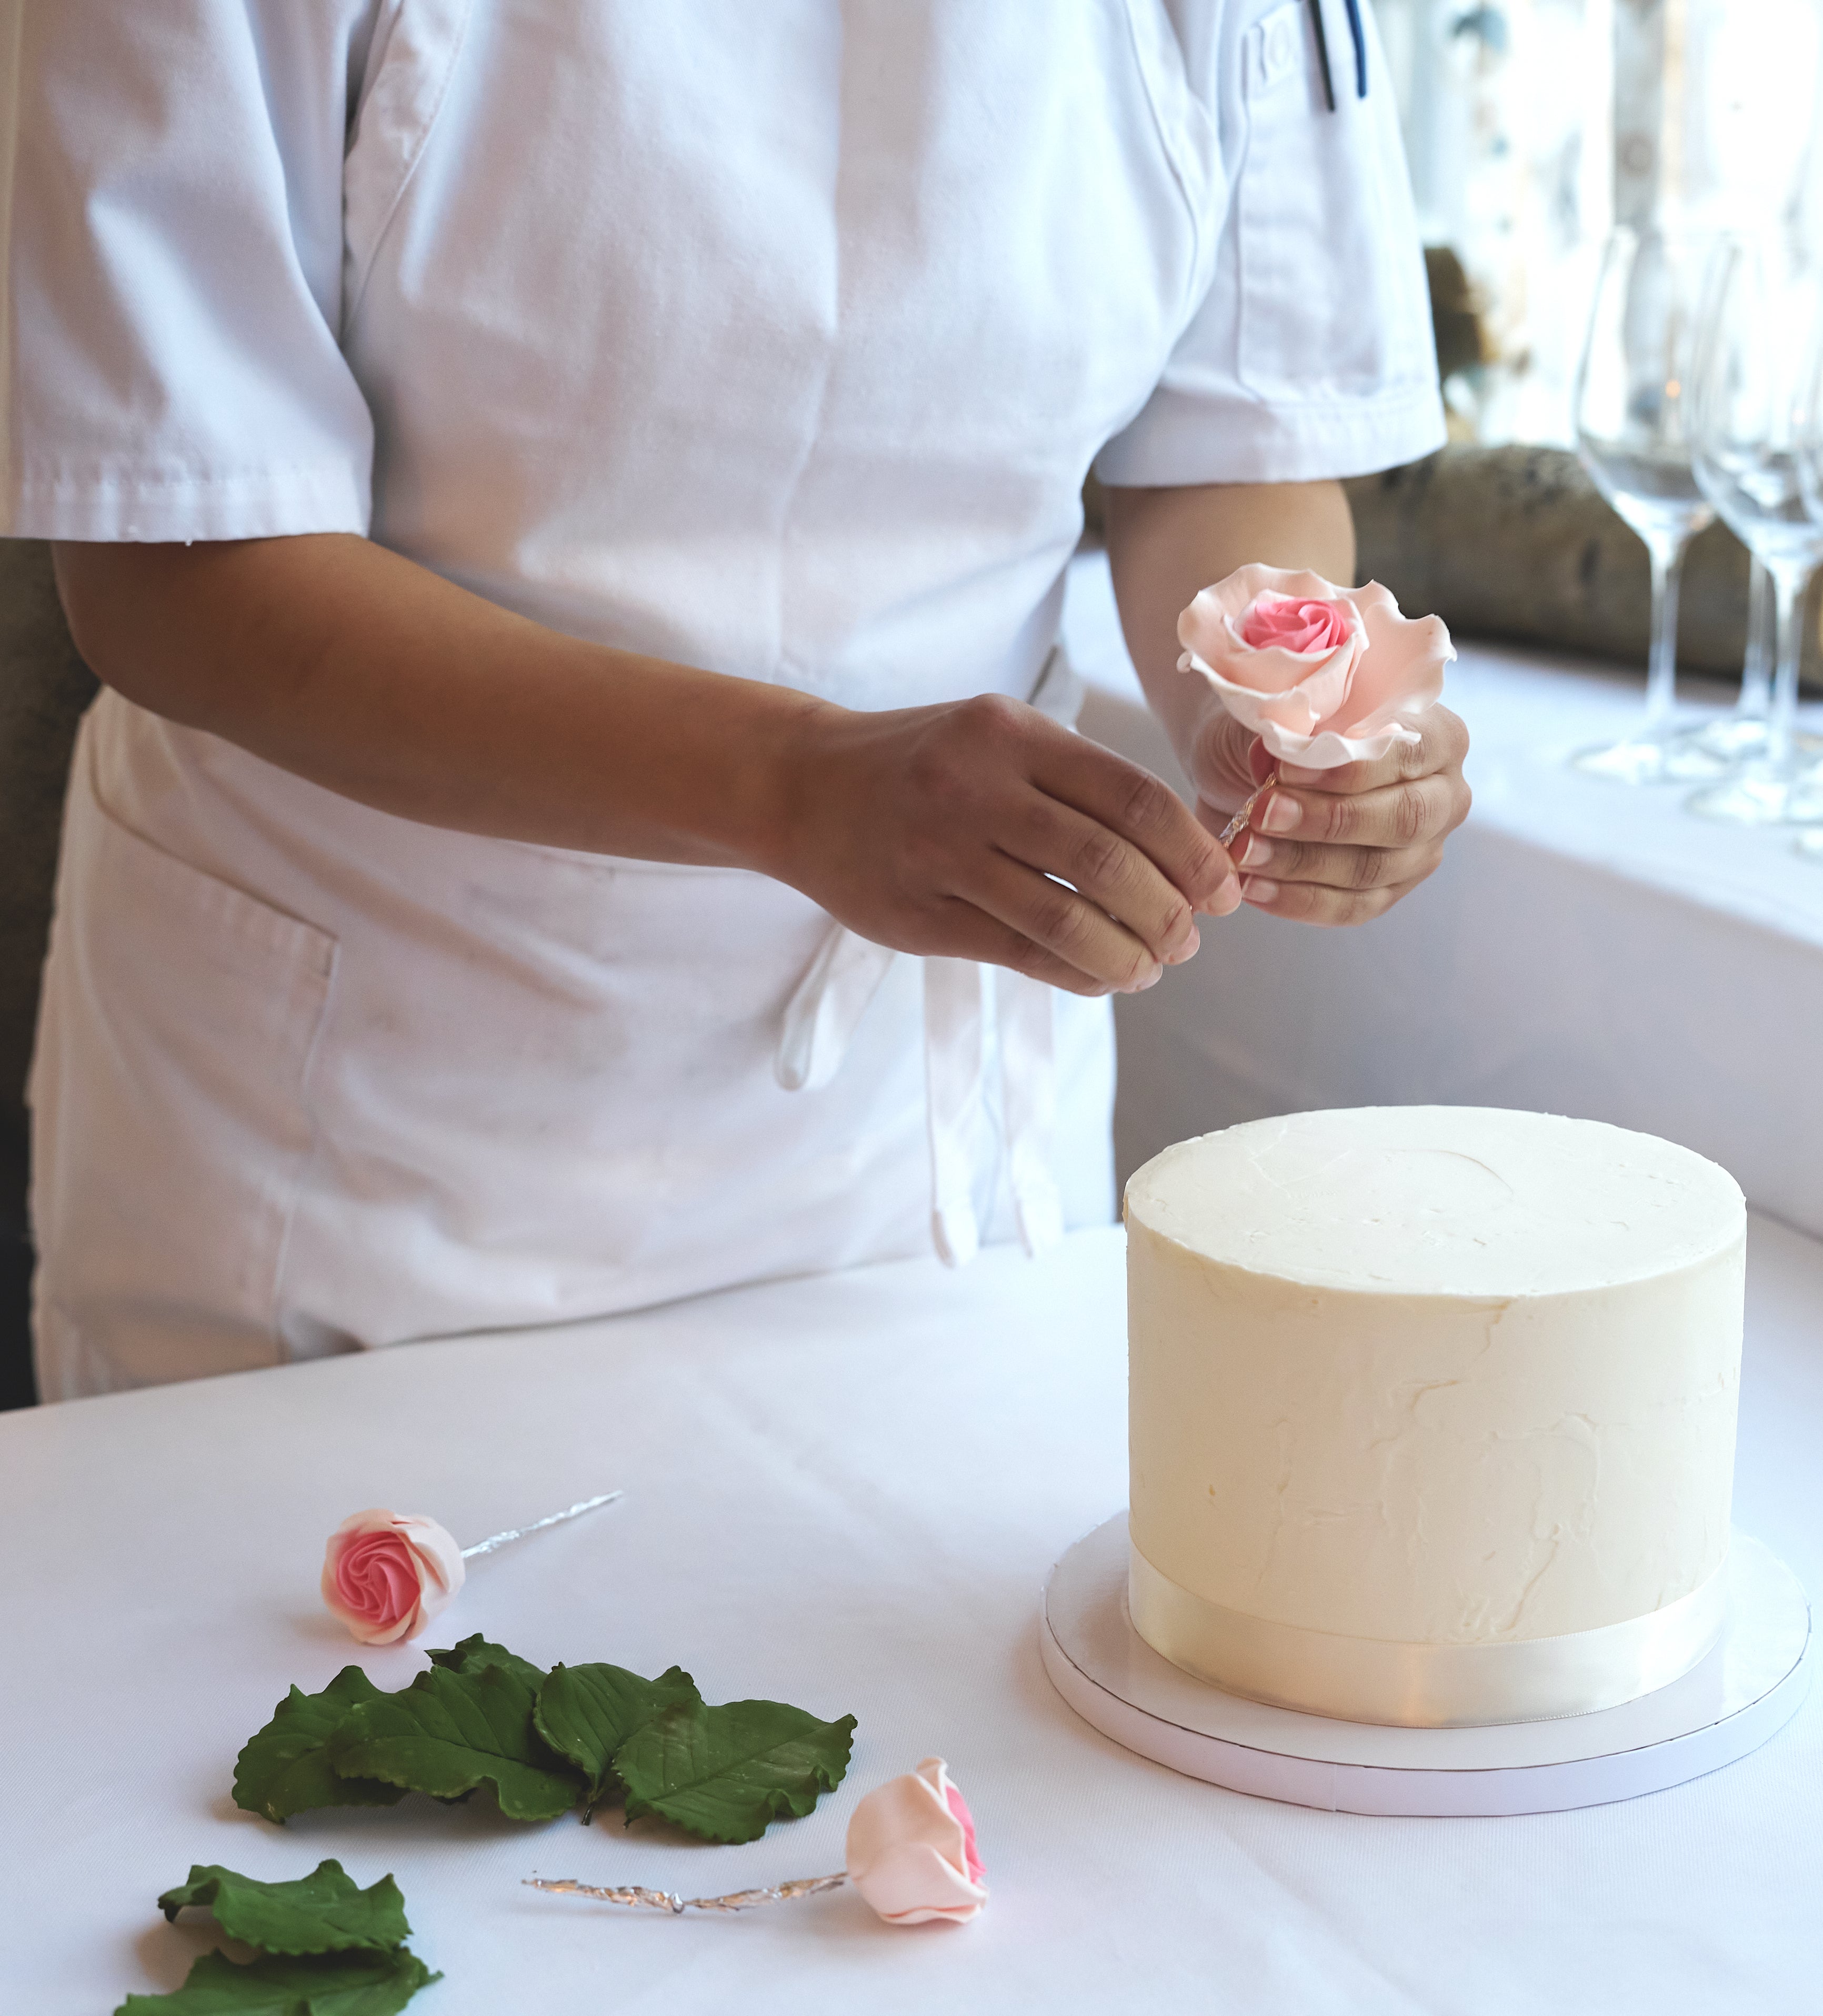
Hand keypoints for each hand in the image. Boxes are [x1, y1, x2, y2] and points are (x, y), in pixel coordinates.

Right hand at [772, 693, 1241, 995]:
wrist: (802, 787)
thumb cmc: (924, 763)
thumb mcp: (998, 737)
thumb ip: (1076, 783)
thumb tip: (1178, 856)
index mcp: (1012, 734)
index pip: (1133, 797)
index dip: (1193, 853)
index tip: (1223, 889)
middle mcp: (977, 788)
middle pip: (1108, 864)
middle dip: (1169, 913)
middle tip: (1190, 938)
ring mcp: (942, 854)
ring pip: (1065, 921)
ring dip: (1127, 955)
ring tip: (1150, 966)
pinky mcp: (918, 915)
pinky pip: (1019, 953)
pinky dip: (1075, 973)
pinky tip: (1100, 977)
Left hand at [1184, 703, 1470, 925]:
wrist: (1253, 772)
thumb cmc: (1281, 732)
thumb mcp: (1280, 712)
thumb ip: (1286, 726)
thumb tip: (1275, 754)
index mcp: (1438, 735)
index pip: (1412, 752)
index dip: (1351, 768)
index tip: (1284, 771)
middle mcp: (1444, 797)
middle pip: (1403, 819)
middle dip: (1328, 820)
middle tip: (1263, 813)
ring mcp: (1420, 853)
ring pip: (1371, 869)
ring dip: (1300, 863)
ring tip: (1244, 851)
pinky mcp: (1387, 893)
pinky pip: (1349, 908)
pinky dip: (1295, 900)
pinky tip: (1252, 886)